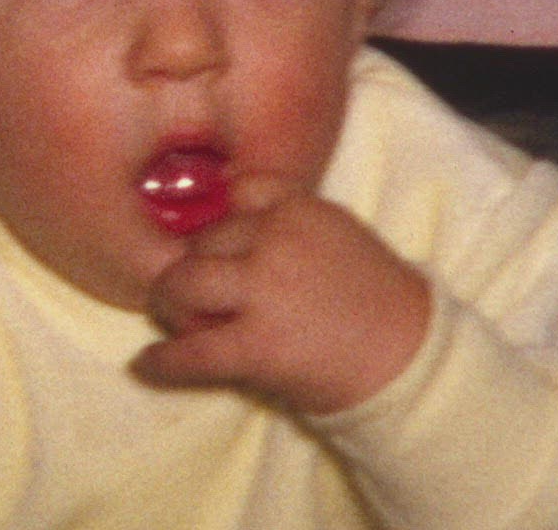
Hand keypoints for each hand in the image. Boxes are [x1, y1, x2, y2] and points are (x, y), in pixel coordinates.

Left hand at [132, 174, 432, 414]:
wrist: (409, 359)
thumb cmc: (376, 300)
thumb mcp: (337, 233)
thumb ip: (287, 223)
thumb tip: (226, 227)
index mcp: (300, 207)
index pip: (237, 192)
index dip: (222, 222)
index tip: (218, 246)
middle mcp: (277, 239)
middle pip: (203, 240)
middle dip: (195, 269)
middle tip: (199, 298)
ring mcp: (265, 290)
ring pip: (183, 283)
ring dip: (174, 304)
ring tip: (183, 323)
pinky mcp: (257, 345)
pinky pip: (190, 351)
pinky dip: (163, 361)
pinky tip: (147, 365)